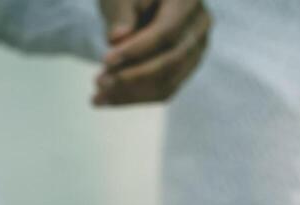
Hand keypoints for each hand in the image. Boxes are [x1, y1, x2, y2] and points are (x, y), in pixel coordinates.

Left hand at [95, 0, 210, 105]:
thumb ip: (120, 13)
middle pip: (171, 60)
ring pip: (169, 81)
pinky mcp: (186, 68)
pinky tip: (110, 99)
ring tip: (99, 95)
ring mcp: (197, 50)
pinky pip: (166, 90)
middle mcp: (199, 26)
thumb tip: (117, 38)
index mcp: (187, 1)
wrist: (142, 2)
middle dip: (133, 77)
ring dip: (132, 93)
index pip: (166, 32)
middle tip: (99, 83)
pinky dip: (137, 97)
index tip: (107, 61)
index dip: (138, 49)